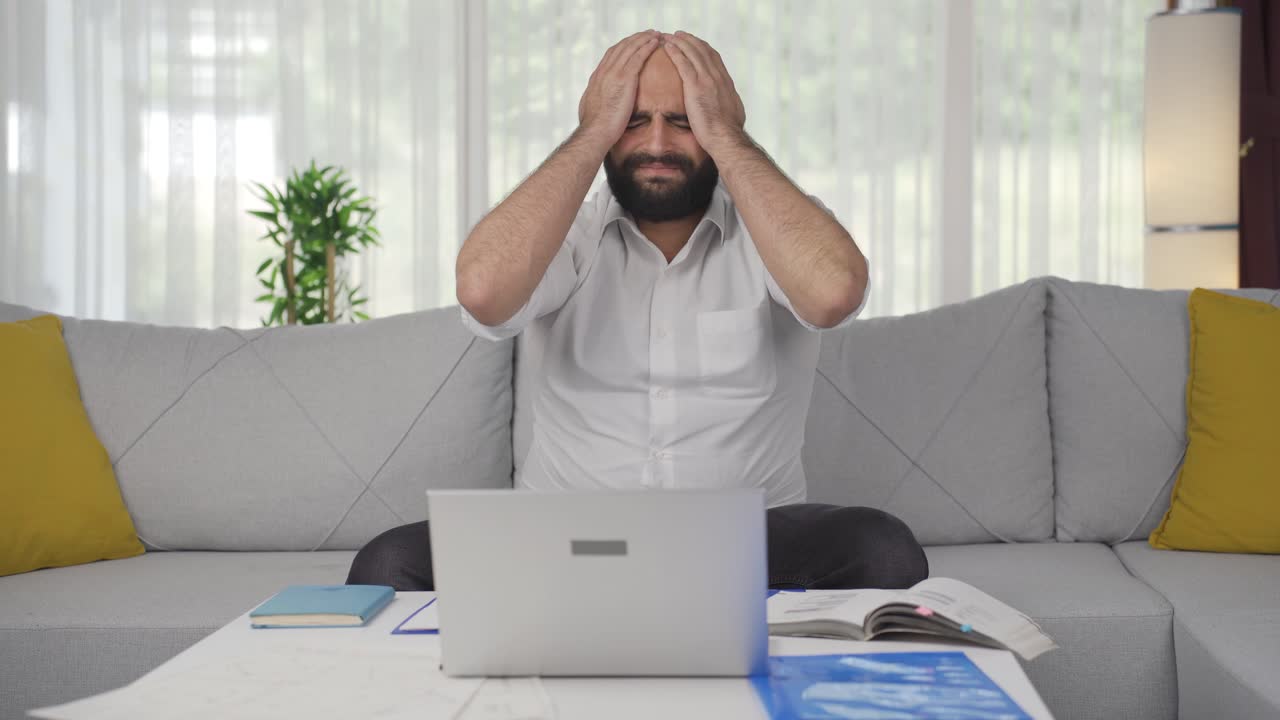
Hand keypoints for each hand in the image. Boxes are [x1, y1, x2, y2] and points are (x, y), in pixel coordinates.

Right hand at [578, 30, 660, 147]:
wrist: (595, 132)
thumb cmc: (595, 129)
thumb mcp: (592, 110)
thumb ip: (597, 101)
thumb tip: (598, 104)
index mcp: (597, 78)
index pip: (610, 55)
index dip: (623, 46)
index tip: (633, 43)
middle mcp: (604, 71)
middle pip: (621, 47)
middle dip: (635, 38)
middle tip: (648, 33)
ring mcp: (613, 73)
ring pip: (630, 48)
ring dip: (643, 38)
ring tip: (655, 34)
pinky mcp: (624, 79)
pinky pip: (638, 57)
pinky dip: (646, 47)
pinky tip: (655, 42)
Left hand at [661, 31, 746, 155]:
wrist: (725, 138)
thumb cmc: (726, 134)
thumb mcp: (732, 115)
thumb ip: (726, 106)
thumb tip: (727, 108)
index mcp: (726, 83)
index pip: (714, 58)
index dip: (703, 48)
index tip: (694, 44)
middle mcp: (718, 77)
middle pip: (704, 50)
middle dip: (690, 40)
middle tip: (678, 34)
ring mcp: (708, 80)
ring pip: (693, 53)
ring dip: (681, 41)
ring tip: (669, 36)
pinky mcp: (696, 87)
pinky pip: (684, 64)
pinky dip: (676, 52)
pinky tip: (668, 47)